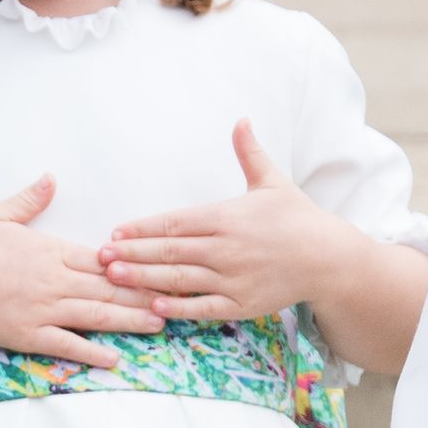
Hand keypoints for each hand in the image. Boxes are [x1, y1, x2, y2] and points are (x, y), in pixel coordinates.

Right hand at [0, 175, 165, 366]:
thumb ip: (30, 199)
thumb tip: (51, 178)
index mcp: (53, 251)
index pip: (104, 259)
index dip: (135, 263)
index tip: (161, 263)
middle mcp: (56, 280)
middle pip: (110, 287)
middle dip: (145, 292)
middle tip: (176, 296)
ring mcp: (45, 310)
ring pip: (97, 315)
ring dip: (130, 320)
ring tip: (159, 324)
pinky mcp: (30, 335)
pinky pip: (67, 345)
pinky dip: (92, 352)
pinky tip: (115, 358)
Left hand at [99, 120, 362, 321]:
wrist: (328, 257)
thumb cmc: (296, 216)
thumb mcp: (271, 180)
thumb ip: (249, 152)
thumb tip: (241, 118)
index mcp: (227, 216)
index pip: (176, 222)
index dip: (144, 227)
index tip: (118, 230)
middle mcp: (226, 247)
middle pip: (169, 251)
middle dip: (132, 253)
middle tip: (100, 256)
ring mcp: (233, 278)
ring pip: (179, 279)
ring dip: (143, 279)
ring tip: (114, 278)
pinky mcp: (241, 304)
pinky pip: (202, 307)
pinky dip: (177, 308)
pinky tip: (152, 307)